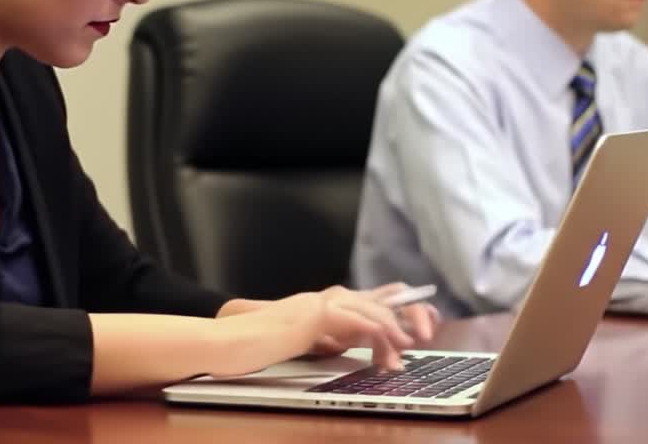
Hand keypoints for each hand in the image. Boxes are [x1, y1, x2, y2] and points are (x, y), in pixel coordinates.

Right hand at [208, 284, 438, 377]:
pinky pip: (351, 318)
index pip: (367, 300)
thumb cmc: (251, 349)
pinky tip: (387, 342)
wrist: (222, 343)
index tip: (419, 326)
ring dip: (393, 327)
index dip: (398, 309)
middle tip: (425, 333)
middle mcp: (321, 300)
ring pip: (368, 307)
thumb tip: (346, 349)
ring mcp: (315, 304)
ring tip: (406, 347)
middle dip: (407, 314)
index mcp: (319, 307)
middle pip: (377, 297)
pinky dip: (374, 329)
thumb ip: (320, 342)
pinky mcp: (309, 315)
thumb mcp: (296, 346)